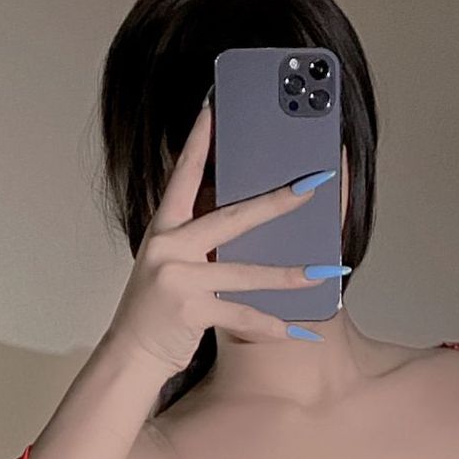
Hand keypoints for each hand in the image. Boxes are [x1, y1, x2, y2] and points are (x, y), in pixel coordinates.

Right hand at [103, 96, 340, 377]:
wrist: (131, 353)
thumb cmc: (158, 308)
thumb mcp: (172, 263)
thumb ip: (199, 240)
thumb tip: (247, 221)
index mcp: (165, 227)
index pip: (184, 173)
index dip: (199, 139)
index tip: (214, 105)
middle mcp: (169, 245)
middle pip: (233, 217)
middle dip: (278, 201)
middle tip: (313, 184)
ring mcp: (178, 276)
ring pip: (246, 272)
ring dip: (290, 273)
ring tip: (327, 270)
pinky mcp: (190, 309)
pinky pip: (241, 315)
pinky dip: (272, 325)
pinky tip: (299, 329)